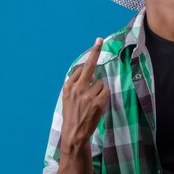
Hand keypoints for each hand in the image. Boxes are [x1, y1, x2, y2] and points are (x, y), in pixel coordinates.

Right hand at [60, 37, 109, 155]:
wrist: (74, 134)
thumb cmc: (73, 115)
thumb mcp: (67, 98)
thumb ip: (76, 85)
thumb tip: (89, 72)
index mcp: (68, 86)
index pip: (81, 69)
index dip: (89, 63)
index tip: (97, 43)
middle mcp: (77, 88)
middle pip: (89, 66)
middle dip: (95, 52)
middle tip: (100, 39)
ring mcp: (87, 95)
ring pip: (101, 83)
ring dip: (100, 90)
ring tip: (92, 102)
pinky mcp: (97, 102)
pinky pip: (106, 91)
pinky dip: (104, 96)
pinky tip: (97, 105)